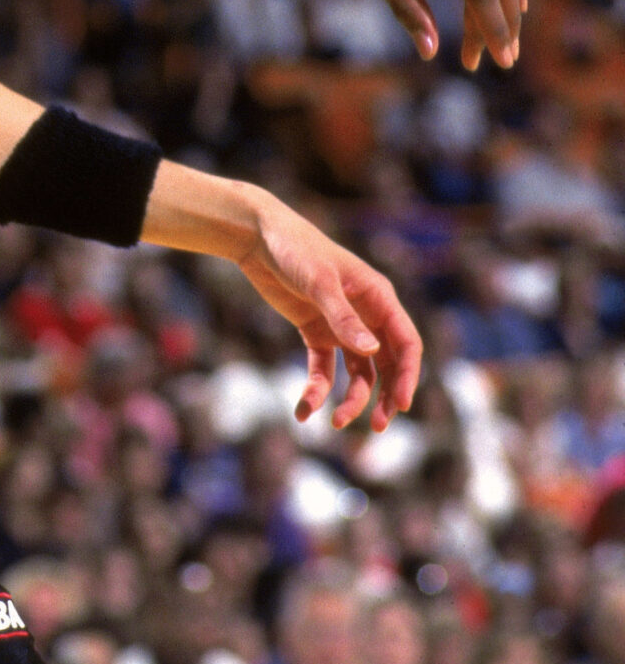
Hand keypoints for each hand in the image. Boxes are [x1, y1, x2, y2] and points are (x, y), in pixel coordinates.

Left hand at [231, 186, 422, 430]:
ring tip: (336, 423)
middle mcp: (365, 314)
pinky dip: (317, 390)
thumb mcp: (318, 281)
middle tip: (380, 428)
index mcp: (378, 298)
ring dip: (351, 399)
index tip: (402, 405)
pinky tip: (304, 411)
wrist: (256, 236)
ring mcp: (340, 325)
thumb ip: (342, 317)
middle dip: (385, 396)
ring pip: (358, 372)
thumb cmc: (294, 248)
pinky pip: (323, 368)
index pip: (406, 343)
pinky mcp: (314, 331)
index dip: (407, 375)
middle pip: (386, 364)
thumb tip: (371, 350)